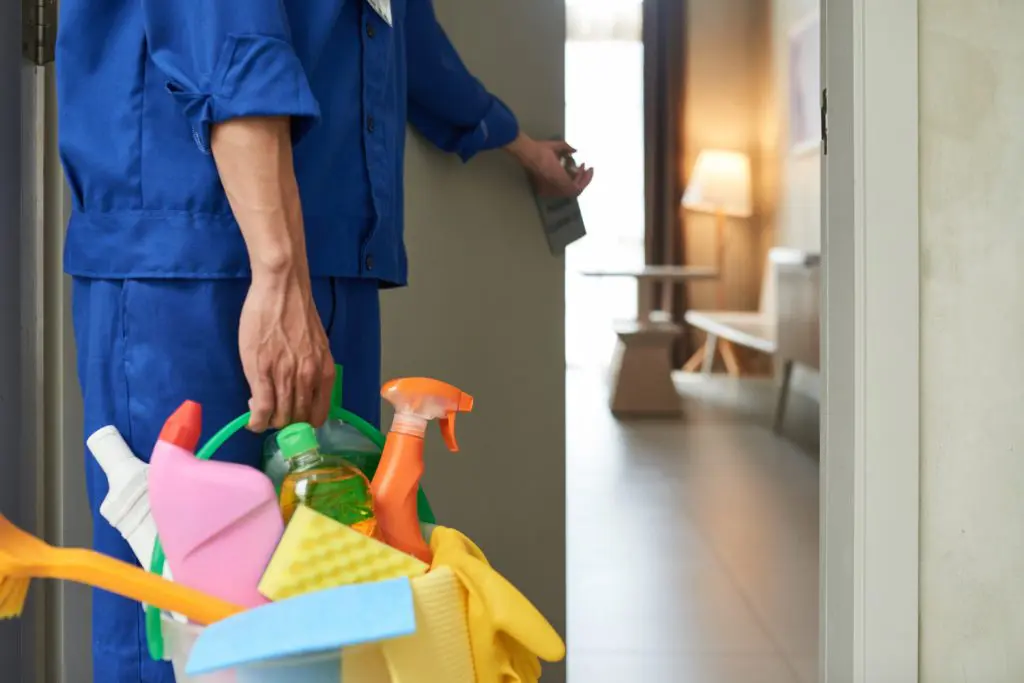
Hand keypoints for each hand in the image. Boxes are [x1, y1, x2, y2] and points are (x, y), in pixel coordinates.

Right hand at [239, 268, 334, 431]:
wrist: (282, 289)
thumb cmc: (296, 313)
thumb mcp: (315, 347)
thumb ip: (310, 370)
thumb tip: (299, 390)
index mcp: (324, 372)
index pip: (318, 415)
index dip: (303, 422)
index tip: (292, 417)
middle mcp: (309, 378)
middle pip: (298, 420)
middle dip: (284, 423)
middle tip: (272, 413)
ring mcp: (286, 376)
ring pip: (280, 418)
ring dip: (269, 422)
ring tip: (259, 412)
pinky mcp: (263, 372)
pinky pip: (262, 409)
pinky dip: (256, 421)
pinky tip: (251, 420)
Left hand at [506, 133, 593, 196]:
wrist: (532, 153)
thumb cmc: (538, 150)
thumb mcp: (555, 148)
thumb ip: (565, 148)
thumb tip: (574, 150)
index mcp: (546, 184)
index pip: (563, 185)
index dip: (573, 177)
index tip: (579, 167)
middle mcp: (551, 190)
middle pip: (571, 189)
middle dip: (581, 179)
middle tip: (588, 169)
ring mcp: (557, 190)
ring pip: (575, 189)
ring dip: (584, 179)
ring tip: (588, 168)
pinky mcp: (562, 187)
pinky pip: (577, 187)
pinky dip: (583, 179)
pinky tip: (584, 168)